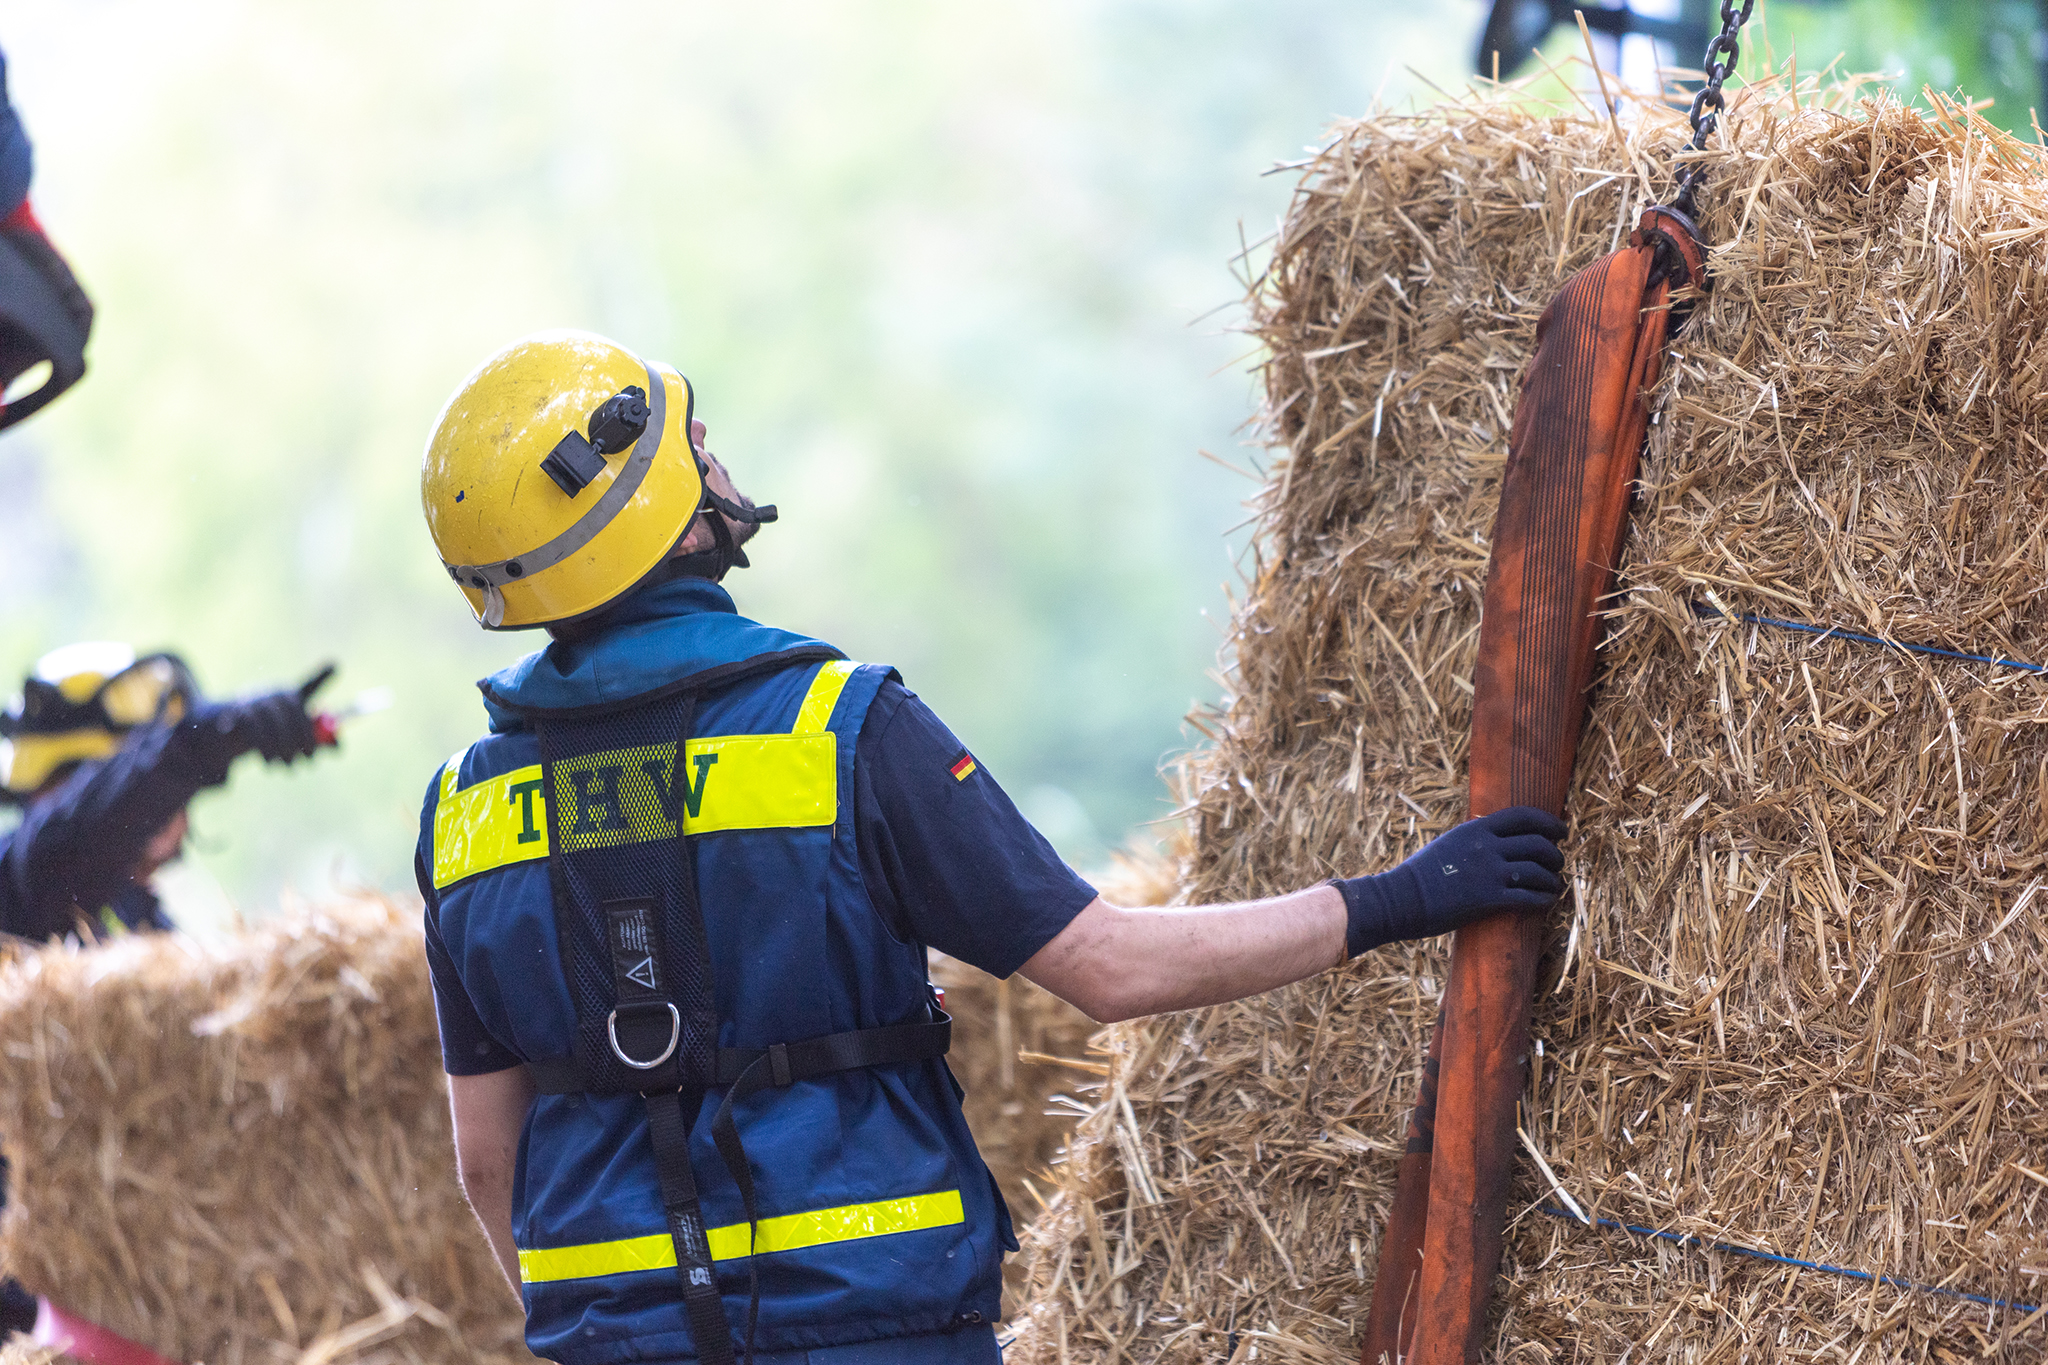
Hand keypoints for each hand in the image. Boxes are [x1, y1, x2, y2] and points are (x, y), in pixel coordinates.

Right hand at [197, 665, 333, 765]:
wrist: (215, 736)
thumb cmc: (259, 736)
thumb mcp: (288, 738)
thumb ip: (315, 740)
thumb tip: (340, 749)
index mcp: (286, 695)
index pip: (306, 686)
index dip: (321, 676)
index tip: (334, 666)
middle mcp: (269, 693)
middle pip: (292, 708)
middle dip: (304, 737)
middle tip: (309, 760)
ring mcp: (250, 701)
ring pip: (271, 721)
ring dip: (282, 747)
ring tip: (285, 767)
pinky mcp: (233, 713)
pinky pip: (252, 729)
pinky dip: (263, 748)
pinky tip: (268, 762)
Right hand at [1333, 806, 1567, 955]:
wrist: (1401, 898)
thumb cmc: (1421, 875)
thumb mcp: (1448, 843)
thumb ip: (1473, 839)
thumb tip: (1494, 839)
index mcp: (1476, 828)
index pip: (1524, 816)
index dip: (1549, 822)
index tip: (1561, 831)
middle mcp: (1487, 846)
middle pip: (1538, 843)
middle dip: (1555, 853)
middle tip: (1557, 862)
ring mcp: (1489, 872)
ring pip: (1539, 871)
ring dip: (1553, 878)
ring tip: (1554, 884)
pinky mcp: (1490, 899)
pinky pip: (1531, 897)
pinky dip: (1545, 898)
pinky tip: (1547, 901)